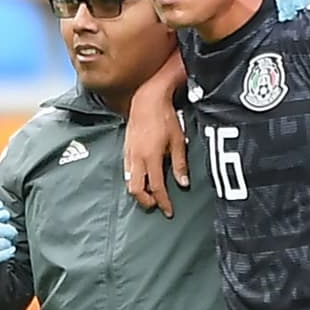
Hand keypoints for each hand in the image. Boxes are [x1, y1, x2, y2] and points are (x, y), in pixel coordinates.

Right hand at [124, 89, 188, 217]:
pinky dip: (134, 179)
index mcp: (151, 158)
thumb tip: (183, 184)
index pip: (156, 188)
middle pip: (136, 190)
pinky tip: (143, 177)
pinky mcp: (125, 148)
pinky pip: (127, 170)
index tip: (169, 212)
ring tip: (151, 193)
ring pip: (129, 181)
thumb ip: (179, 164)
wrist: (147, 98)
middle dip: (146, 201)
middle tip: (158, 205)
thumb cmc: (165, 117)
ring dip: (139, 191)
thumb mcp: (178, 141)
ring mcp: (129, 153)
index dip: (163, 202)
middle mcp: (137, 158)